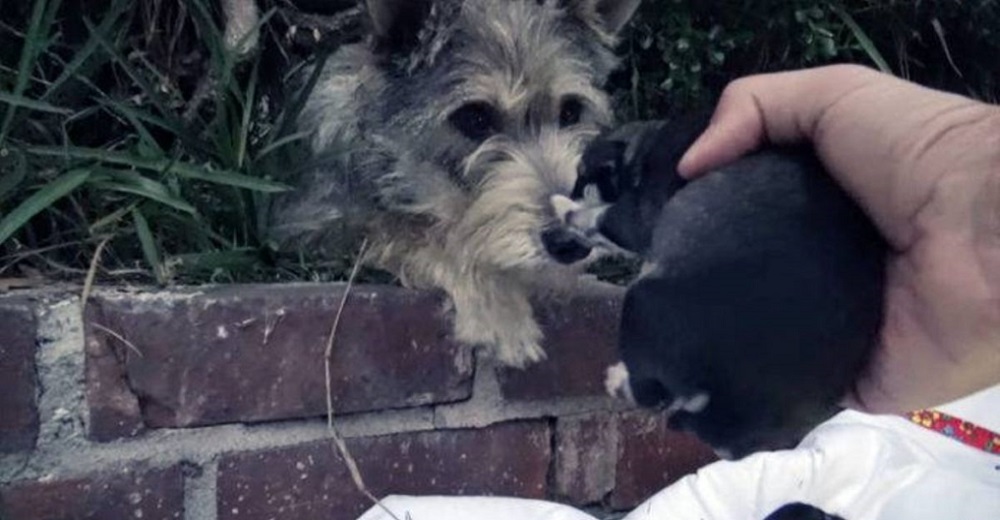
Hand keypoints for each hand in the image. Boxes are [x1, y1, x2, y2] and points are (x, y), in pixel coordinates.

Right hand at [678, 65, 999, 413]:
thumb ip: (754, 107)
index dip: (698, 216)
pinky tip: (704, 368)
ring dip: (713, 331)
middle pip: (739, 277)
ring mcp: (830, 328)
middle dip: (697, 276)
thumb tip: (685, 168)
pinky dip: (749, 381)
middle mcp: (819, 268)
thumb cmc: (914, 153)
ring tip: (663, 327)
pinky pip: (783, 385)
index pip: (740, 217)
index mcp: (818, 210)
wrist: (988, 232)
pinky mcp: (843, 378)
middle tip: (653, 279)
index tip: (653, 224)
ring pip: (753, 335)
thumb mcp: (834, 96)